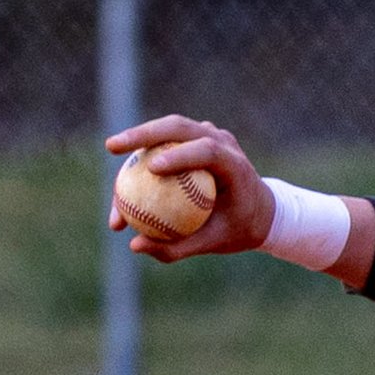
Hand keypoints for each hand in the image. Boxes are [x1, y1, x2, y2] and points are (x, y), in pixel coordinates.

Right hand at [103, 114, 273, 261]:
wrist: (263, 211)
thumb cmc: (240, 230)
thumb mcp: (214, 244)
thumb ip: (178, 247)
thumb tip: (134, 246)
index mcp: (236, 165)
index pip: (207, 152)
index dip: (179, 156)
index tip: (152, 169)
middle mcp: (223, 142)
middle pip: (179, 127)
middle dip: (143, 133)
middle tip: (112, 147)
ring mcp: (210, 134)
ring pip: (170, 127)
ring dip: (140, 136)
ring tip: (112, 148)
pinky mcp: (198, 136)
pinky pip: (169, 138)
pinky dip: (148, 147)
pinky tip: (125, 160)